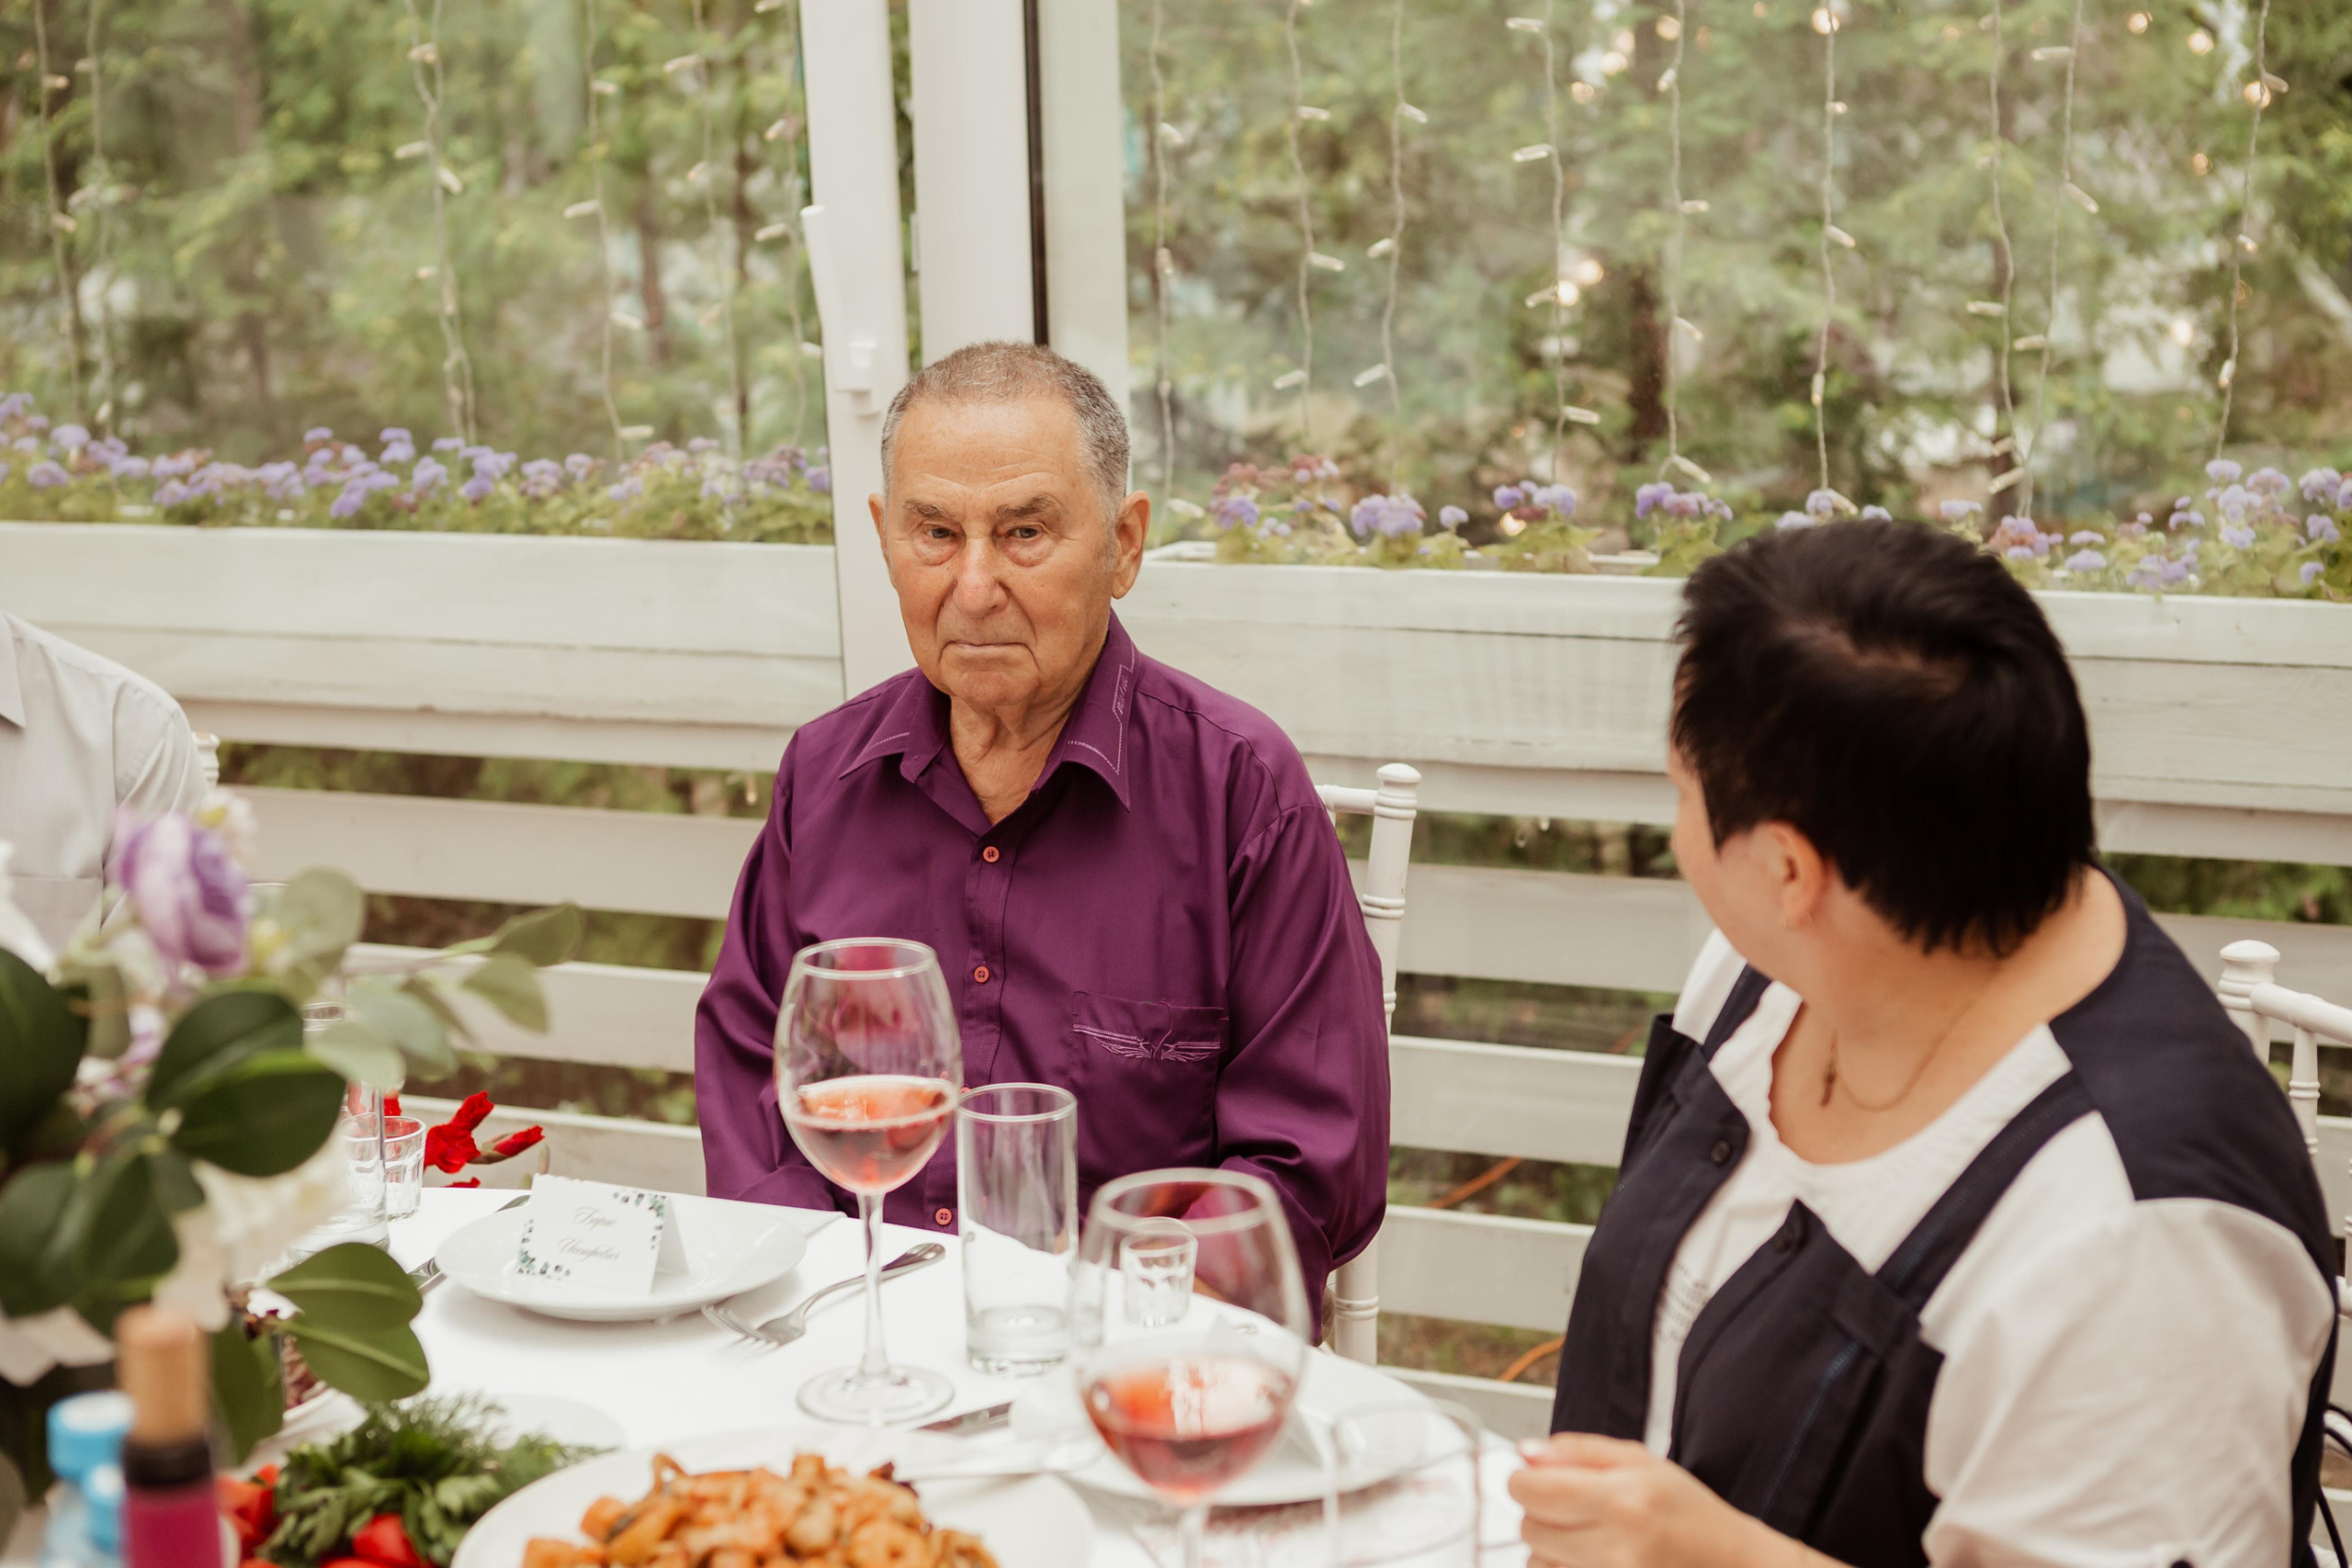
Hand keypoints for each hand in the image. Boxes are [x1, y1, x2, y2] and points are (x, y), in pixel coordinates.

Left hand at [1508, 1433, 1801, 1567]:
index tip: (1533, 1478)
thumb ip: (1577, 1451)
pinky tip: (1590, 1557)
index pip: (1534, 1492)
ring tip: (1587, 1536)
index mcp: (1622, 1502)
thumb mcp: (1640, 1462)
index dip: (1523, 1480)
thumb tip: (1525, 1453)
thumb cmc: (1686, 1512)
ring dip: (1550, 1547)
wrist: (1728, 1563)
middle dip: (1540, 1512)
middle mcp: (1615, 1549)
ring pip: (1536, 1562)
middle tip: (1572, 1506)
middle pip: (1530, 1529)